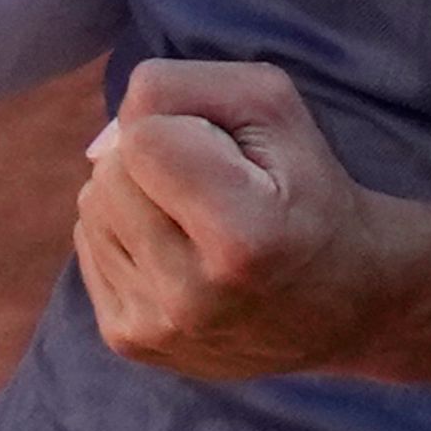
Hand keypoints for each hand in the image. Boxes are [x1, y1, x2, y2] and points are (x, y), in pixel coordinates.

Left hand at [75, 58, 398, 379]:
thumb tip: (111, 134)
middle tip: (212, 187)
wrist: (341, 302)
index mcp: (241, 239)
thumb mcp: (271, 107)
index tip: (228, 156)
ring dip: (134, 198)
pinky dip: (125, 235)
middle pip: (109, 175)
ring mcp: (156, 329)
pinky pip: (89, 249)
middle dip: (151, 160)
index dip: (180, 127)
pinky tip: (177, 252)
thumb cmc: (307, 189)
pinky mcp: (131, 343)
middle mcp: (192, 298)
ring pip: (91, 209)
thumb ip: (183, 88)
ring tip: (195, 220)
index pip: (141, 140)